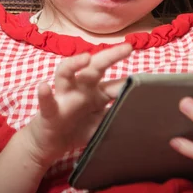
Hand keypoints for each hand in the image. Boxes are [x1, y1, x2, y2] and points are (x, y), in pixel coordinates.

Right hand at [20, 43, 132, 169]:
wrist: (48, 144)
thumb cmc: (76, 128)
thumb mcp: (99, 124)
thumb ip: (114, 117)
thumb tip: (137, 114)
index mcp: (96, 93)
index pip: (115, 83)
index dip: (130, 80)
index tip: (149, 78)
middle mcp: (80, 89)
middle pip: (94, 67)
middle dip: (110, 56)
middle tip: (127, 48)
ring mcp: (63, 97)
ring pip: (66, 74)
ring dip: (74, 63)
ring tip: (85, 57)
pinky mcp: (49, 111)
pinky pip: (47, 101)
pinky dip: (45, 94)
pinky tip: (44, 87)